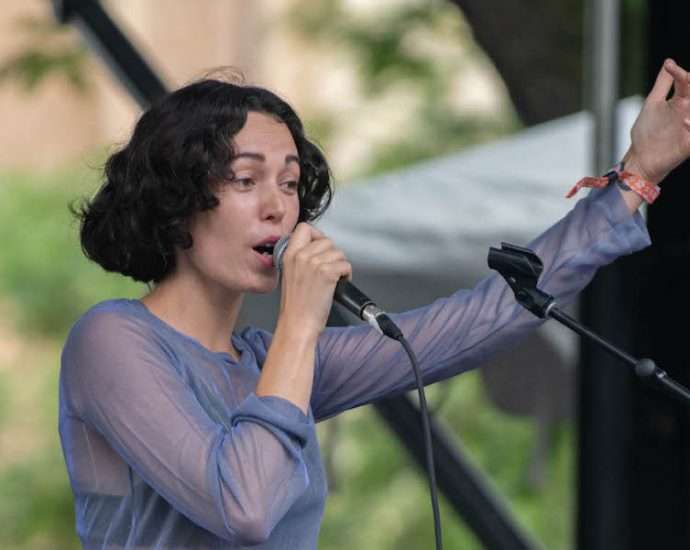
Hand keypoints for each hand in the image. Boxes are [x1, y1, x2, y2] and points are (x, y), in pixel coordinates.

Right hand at [277, 223, 351, 336]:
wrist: (297, 323)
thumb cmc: (296, 306)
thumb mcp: (290, 275)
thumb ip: (300, 259)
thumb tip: (318, 250)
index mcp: (289, 254)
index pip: (305, 228)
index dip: (317, 235)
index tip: (320, 247)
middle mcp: (301, 255)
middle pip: (327, 240)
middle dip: (332, 254)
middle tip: (330, 269)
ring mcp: (314, 263)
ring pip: (339, 252)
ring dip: (340, 265)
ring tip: (334, 279)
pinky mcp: (327, 272)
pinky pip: (345, 265)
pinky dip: (346, 275)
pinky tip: (338, 283)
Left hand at [625, 58, 689, 183]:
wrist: (640, 157)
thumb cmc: (646, 131)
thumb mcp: (653, 104)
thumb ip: (662, 84)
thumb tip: (669, 61)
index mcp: (680, 101)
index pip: (686, 82)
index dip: (678, 72)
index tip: (669, 66)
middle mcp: (688, 112)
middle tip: (686, 79)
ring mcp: (689, 128)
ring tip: (686, 101)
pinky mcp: (687, 145)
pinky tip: (685, 122)